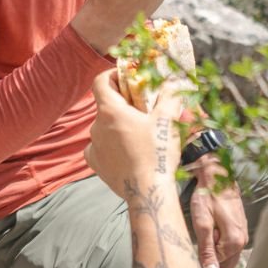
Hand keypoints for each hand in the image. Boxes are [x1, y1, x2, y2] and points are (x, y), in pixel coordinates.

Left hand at [85, 69, 183, 198]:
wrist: (148, 192)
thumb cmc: (156, 153)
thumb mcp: (167, 121)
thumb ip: (170, 97)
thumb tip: (174, 83)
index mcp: (109, 110)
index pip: (100, 81)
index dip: (112, 76)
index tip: (127, 79)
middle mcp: (96, 125)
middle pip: (105, 105)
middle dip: (123, 104)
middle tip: (143, 110)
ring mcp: (94, 145)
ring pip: (104, 127)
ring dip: (118, 126)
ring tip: (139, 134)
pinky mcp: (95, 163)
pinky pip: (99, 147)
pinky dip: (110, 145)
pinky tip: (125, 151)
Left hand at [188, 154, 247, 267]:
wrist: (217, 176)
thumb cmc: (208, 196)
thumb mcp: (202, 222)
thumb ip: (206, 249)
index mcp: (235, 242)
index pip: (218, 266)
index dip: (205, 255)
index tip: (200, 238)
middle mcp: (243, 241)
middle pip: (226, 263)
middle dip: (212, 254)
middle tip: (203, 234)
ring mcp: (243, 235)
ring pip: (228, 254)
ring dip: (215, 247)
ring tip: (208, 228)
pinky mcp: (240, 228)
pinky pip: (229, 244)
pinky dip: (220, 240)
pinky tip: (214, 225)